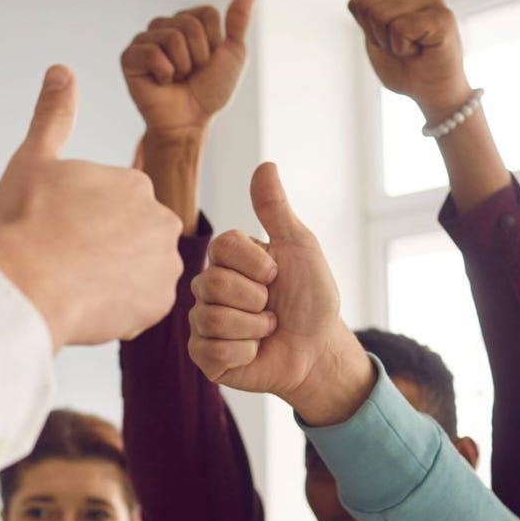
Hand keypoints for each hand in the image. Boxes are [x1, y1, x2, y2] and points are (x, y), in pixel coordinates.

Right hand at [0, 65, 183, 349]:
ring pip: (138, 272)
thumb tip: (61, 70)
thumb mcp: (35, 160)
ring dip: (114, 279)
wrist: (26, 284)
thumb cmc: (26, 220)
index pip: (114, 204)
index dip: (82, 221)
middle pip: (132, 238)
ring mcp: (164, 264)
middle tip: (66, 260)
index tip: (58, 232)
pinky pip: (140, 306)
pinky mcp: (159, 304)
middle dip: (105, 249)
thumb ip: (53, 116)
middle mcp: (161, 219)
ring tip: (75, 283)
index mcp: (134, 182)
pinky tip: (87, 303)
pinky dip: (118, 308)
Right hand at [121, 0, 254, 140]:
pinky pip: (151, 52)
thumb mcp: (232, 55)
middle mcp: (164, 26)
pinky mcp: (129, 57)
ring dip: (182, 65)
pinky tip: (161, 82)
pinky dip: (164, 71)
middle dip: (198, 55)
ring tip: (177, 77)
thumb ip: (238, 23)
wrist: (189, 120)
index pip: (207, 13)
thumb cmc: (209, 91)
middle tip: (191, 73)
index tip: (208, 62)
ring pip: (172, 36)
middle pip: (189, 23)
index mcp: (187, 22)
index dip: (214, 42)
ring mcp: (145, 40)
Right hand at [188, 163, 372, 424]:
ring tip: (266, 329)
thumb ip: (275, 209)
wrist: (317, 349)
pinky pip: (212, 350)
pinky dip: (244, 352)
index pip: (221, 247)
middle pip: (212, 284)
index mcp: (226, 259)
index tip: (276, 273)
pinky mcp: (204, 355)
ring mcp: (202, 321)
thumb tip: (266, 165)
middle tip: (271, 307)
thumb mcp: (299, 247)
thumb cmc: (310, 298)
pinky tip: (253, 351)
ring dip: (254, 328)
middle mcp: (208, 286)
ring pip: (213, 318)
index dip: (256, 263)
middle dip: (256, 299)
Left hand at [348, 0, 472, 121]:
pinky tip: (422, 51)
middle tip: (403, 47)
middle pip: (368, 6)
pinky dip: (403, 48)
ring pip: (381, 15)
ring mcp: (433, 0)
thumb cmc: (406, 68)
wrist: (431, 92)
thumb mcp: (375, 39)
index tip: (390, 41)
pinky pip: (400, 29)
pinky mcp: (442, 17)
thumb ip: (366, 15)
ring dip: (391, 43)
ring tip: (413, 49)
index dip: (368, 30)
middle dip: (377, 35)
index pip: (360, 1)